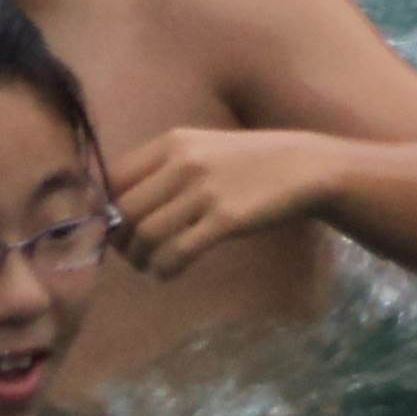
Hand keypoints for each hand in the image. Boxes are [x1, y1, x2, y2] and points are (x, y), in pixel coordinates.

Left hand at [111, 127, 338, 279]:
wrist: (309, 167)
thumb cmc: (252, 162)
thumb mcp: (203, 149)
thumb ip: (163, 171)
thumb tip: (116, 210)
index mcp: (173, 142)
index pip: (113, 179)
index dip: (107, 209)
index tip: (119, 227)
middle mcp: (184, 162)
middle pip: (125, 211)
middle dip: (122, 241)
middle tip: (135, 253)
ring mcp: (205, 190)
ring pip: (146, 236)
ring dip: (142, 260)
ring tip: (153, 265)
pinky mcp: (226, 218)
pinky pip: (175, 252)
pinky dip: (163, 269)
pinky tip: (169, 272)